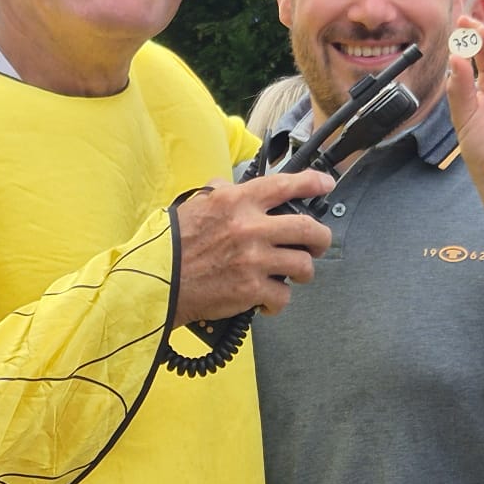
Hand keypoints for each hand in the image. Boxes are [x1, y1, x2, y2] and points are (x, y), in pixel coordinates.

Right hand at [173, 170, 334, 323]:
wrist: (158, 281)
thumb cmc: (173, 245)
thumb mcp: (194, 205)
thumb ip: (219, 193)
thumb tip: (231, 186)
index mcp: (237, 202)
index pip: (284, 185)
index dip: (312, 183)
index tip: (325, 185)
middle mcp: (250, 227)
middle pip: (308, 228)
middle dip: (320, 238)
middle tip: (317, 243)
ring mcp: (253, 260)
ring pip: (303, 264)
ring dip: (302, 271)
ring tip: (292, 274)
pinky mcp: (251, 289)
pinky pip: (283, 295)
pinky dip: (278, 300)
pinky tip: (267, 300)